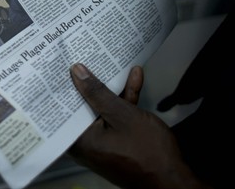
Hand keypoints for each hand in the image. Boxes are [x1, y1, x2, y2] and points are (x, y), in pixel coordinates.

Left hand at [69, 64, 209, 188]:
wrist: (174, 180)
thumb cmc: (147, 151)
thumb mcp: (122, 114)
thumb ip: (98, 92)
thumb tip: (76, 72)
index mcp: (79, 141)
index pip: (62, 110)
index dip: (62, 86)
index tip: (60, 66)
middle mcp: (86, 144)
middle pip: (82, 107)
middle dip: (88, 83)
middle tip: (84, 58)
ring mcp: (103, 143)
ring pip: (101, 110)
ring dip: (111, 89)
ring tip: (112, 62)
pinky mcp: (117, 142)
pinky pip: (115, 118)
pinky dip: (124, 101)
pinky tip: (134, 79)